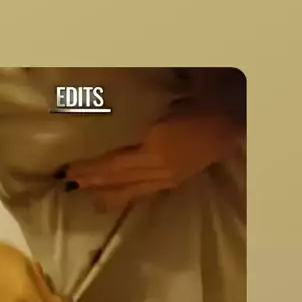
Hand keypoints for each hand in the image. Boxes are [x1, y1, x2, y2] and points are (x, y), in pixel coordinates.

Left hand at [61, 111, 240, 209]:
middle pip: (120, 179)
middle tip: (68, 186)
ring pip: (133, 190)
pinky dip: (130, 195)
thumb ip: (144, 121)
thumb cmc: (200, 101)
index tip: (69, 171)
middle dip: (94, 183)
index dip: (92, 169)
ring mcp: (169, 177)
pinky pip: (147, 191)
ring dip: (109, 195)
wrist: (232, 118)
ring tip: (90, 201)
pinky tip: (120, 197)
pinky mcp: (176, 180)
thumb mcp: (167, 106)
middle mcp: (160, 168)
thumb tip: (118, 124)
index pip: (116, 164)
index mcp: (155, 148)